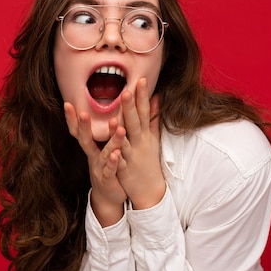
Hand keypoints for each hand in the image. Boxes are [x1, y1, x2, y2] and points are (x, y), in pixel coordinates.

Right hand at [64, 102, 125, 225]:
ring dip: (111, 139)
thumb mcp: (104, 148)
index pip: (79, 131)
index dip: (72, 119)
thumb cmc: (108, 168)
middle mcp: (93, 156)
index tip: (68, 103)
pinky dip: (113, 162)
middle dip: (84, 127)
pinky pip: (110, 169)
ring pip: (103, 152)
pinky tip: (116, 154)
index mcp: (92, 147)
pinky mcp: (108, 179)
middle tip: (83, 113)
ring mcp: (99, 168)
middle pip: (85, 140)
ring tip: (117, 125)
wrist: (109, 196)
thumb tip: (110, 110)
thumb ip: (107, 131)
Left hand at [116, 78, 165, 209]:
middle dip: (130, 107)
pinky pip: (120, 163)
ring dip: (120, 132)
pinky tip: (113, 151)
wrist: (151, 190)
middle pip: (134, 123)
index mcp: (144, 134)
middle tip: (126, 91)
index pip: (144, 111)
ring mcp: (132, 157)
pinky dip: (117, 157)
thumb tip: (157, 97)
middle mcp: (139, 143)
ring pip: (125, 142)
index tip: (141, 80)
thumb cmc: (149, 160)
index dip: (142, 96)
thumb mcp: (153, 137)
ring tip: (115, 119)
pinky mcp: (125, 171)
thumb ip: (153, 117)